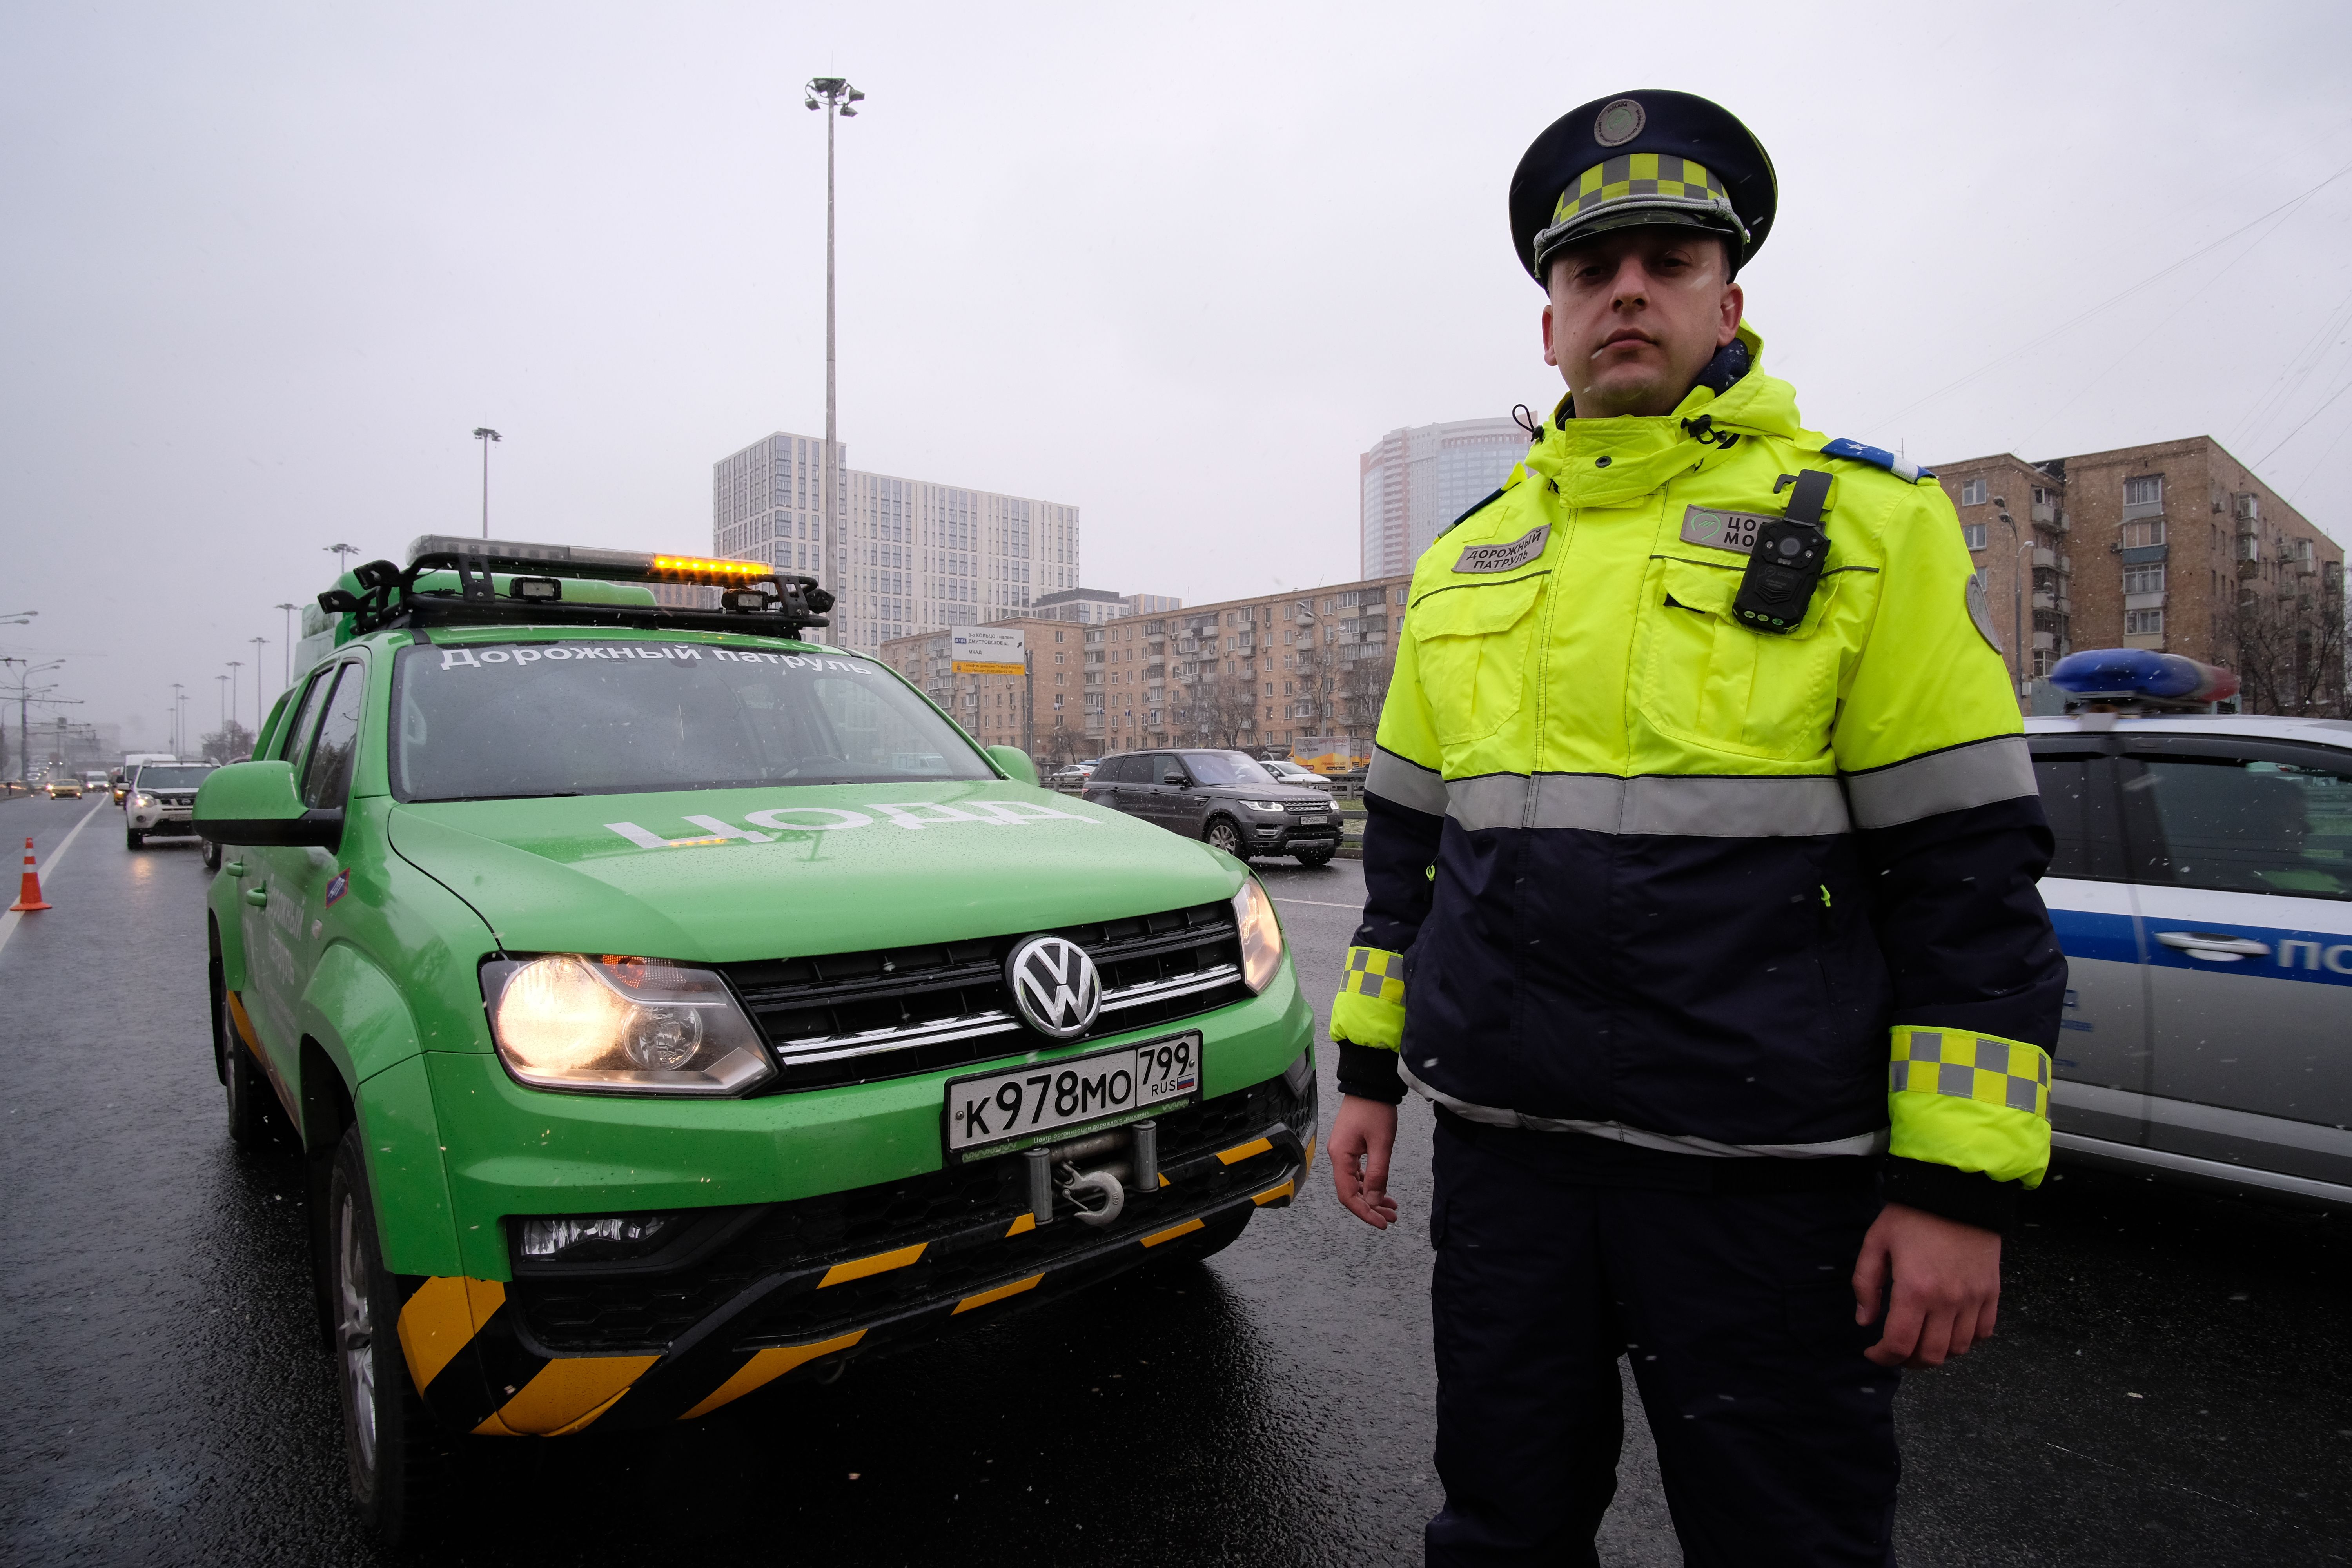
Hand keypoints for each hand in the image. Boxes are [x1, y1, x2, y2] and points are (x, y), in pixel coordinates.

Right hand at [1329, 1094, 1399, 1229]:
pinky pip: (1357, 1172)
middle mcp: (1337, 1156)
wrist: (1370, 1084)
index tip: (1381, 1223)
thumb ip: (1377, 1175)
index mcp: (1340, 1156)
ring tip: (1391, 1208)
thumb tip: (1372, 1202)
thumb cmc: (1375, 1109)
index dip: (1364, 1212)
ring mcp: (1343, 1151)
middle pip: (1350, 1192)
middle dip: (1370, 1207)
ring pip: (1355, 1183)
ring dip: (1372, 1197)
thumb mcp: (1381, 1144)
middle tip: (1390, 1218)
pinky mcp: (1350, 1146)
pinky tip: (1383, 1190)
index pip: (1347, 1195)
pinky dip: (1370, 1184)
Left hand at [1852, 1201, 2002, 1368]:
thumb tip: (1864, 1322)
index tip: (1872, 1352)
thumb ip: (1866, 1285)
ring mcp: (1973, 1299)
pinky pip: (1984, 1332)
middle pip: (1931, 1355)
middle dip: (1908, 1361)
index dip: (1882, 1358)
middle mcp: (1947, 1301)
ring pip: (1958, 1349)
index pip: (1899, 1344)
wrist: (1956, 1192)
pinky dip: (1966, 1340)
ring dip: (1937, 1354)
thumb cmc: (1911, 1216)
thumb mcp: (1876, 1243)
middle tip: (1895, 1351)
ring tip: (1920, 1342)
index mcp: (1914, 1290)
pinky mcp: (1992, 1292)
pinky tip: (1949, 1331)